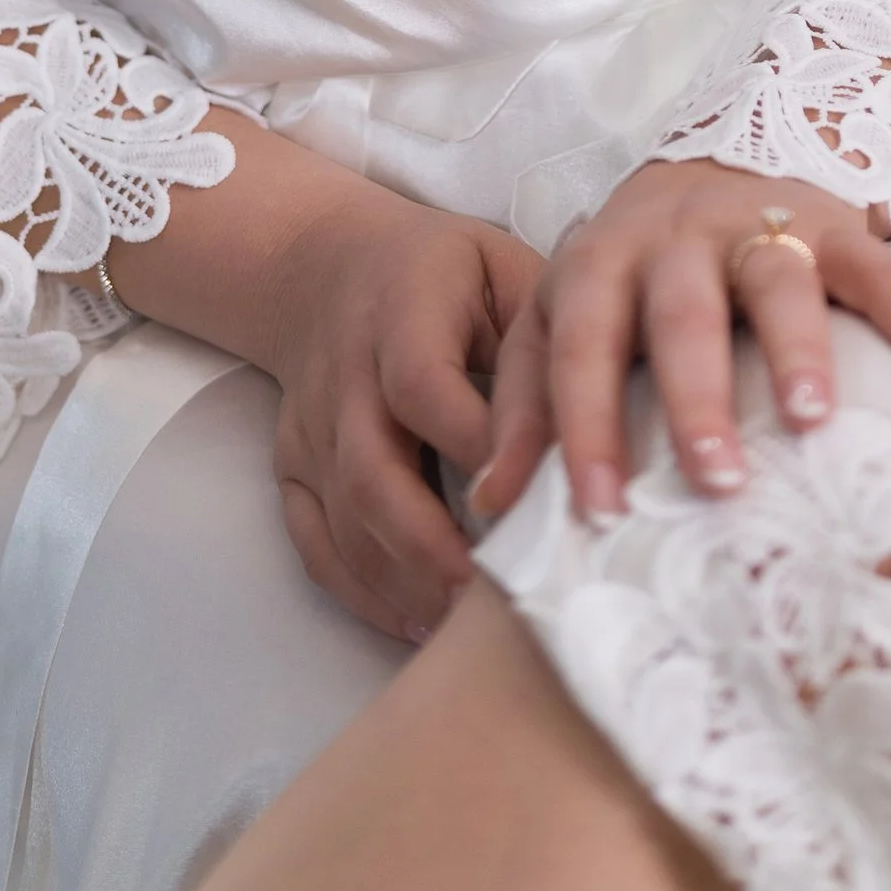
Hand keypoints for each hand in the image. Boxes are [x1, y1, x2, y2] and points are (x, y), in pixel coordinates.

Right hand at [258, 188, 542, 647]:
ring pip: (344, 518)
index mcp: (401, 312)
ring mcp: (312, 425)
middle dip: (434, 545)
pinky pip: (313, 541)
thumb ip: (541, 334)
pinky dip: (358, 591)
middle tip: (499, 596)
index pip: (423, 386)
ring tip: (466, 626)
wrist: (324, 264)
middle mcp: (344, 373)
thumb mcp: (500, 266)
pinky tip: (413, 622)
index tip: (534, 503)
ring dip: (403, 580)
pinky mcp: (292, 465)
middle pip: (373, 471)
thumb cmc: (440, 272)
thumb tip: (598, 421)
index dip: (474, 449)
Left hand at [471, 159, 890, 532]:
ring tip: (816, 422)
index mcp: (598, 262)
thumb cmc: (627, 280)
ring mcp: (756, 221)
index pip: (580, 346)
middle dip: (696, 396)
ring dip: (796, 349)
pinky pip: (878, 266)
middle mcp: (673, 236)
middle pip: (679, 314)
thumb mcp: (562, 323)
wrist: (706, 168)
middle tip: (717, 480)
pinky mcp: (834, 220)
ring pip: (774, 278)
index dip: (584, 426)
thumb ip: (527, 404)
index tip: (598, 511)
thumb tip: (489, 505)